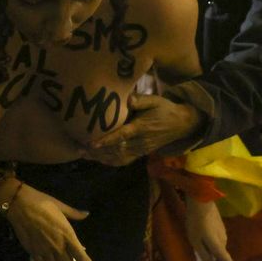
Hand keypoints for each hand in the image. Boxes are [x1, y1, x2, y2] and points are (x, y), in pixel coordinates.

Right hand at [5, 184, 95, 260]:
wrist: (19, 204)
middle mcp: (57, 246)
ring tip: (52, 250)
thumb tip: (86, 214)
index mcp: (67, 234)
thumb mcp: (60, 206)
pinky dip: (44, 259)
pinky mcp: (32, 251)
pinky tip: (42, 250)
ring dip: (56, 260)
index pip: (80, 256)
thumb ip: (74, 213)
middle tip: (66, 252)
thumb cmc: (42, 202)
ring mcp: (44, 250)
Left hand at [84, 93, 201, 165]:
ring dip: (101, 158)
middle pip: (116, 150)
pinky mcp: (141, 154)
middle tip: (80, 149)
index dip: (107, 140)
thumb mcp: (155, 100)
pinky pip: (125, 161)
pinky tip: (98, 159)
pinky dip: (110, 162)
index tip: (92, 143)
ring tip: (84, 155)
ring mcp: (141, 150)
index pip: (122, 136)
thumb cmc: (165, 109)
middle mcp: (140, 142)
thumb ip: (140, 100)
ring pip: (119, 157)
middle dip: (98, 151)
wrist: (181, 124)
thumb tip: (127, 98)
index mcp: (142, 128)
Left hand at [185, 197, 232, 260]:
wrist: (201, 201)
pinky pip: (217, 238)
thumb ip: (204, 255)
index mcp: (219, 246)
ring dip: (210, 248)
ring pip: (218, 246)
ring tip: (197, 240)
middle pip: (221, 255)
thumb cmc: (196, 222)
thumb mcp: (196, 242)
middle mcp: (225, 240)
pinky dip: (210, 240)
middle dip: (211, 258)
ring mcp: (224, 232)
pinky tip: (200, 232)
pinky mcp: (221, 225)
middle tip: (198, 251)